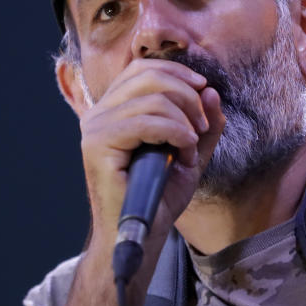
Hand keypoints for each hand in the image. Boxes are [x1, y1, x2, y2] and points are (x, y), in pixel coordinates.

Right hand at [78, 58, 224, 248]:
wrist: (141, 238)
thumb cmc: (159, 198)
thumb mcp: (190, 153)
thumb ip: (203, 124)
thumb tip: (210, 90)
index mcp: (114, 108)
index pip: (143, 68)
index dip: (177, 71)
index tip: (204, 89)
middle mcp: (99, 113)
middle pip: (148, 75)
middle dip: (187, 95)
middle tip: (203, 126)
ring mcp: (95, 127)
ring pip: (152, 98)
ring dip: (185, 121)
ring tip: (192, 148)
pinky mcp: (98, 145)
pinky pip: (147, 122)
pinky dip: (176, 133)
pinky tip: (185, 153)